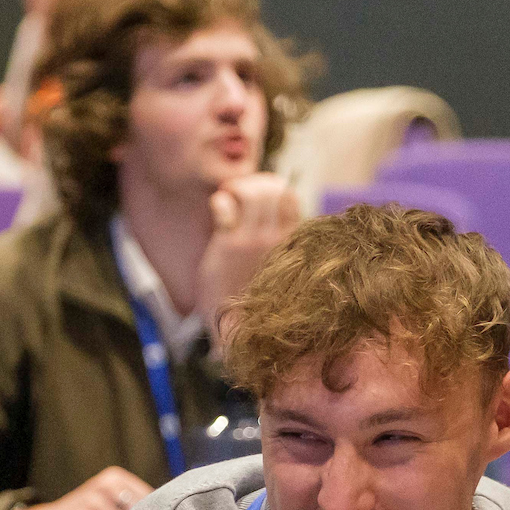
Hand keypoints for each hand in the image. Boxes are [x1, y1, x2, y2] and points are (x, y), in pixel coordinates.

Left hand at [198, 173, 300, 330]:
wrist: (240, 327)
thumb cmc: (256, 295)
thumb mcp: (279, 266)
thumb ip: (279, 239)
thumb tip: (274, 210)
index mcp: (291, 242)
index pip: (290, 196)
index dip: (272, 186)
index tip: (256, 197)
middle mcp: (276, 239)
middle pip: (272, 188)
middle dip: (252, 182)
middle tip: (237, 194)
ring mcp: (253, 242)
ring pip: (252, 192)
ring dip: (236, 187)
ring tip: (227, 198)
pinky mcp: (229, 247)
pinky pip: (226, 206)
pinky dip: (220, 200)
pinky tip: (218, 210)